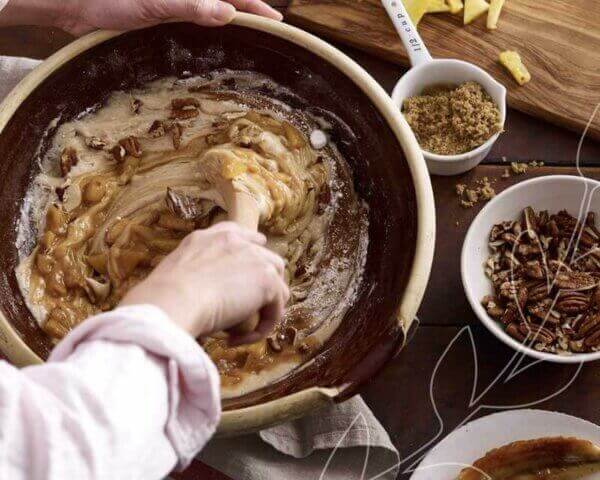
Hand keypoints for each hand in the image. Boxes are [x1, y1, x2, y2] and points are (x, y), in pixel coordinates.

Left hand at [59, 0, 282, 34]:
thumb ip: (191, 4)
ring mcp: (173, 4)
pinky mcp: (160, 15)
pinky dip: (207, 30)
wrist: (74, 4)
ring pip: (210, 12)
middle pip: (225, 2)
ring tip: (251, 38)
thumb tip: (229, 12)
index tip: (277, 22)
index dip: (255, 7)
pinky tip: (214, 43)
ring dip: (230, 22)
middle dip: (247, 13)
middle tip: (269, 33)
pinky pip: (192, 22)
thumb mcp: (155, 2)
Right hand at [120, 222, 288, 343]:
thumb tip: (197, 300)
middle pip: (267, 259)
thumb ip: (193, 278)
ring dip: (265, 309)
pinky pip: (276, 308)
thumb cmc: (162, 299)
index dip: (250, 250)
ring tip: (243, 330)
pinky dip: (263, 326)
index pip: (239, 234)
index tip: (250, 270)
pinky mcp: (267, 280)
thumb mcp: (175, 276)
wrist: (171, 301)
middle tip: (248, 311)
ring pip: (277, 285)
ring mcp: (254, 257)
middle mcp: (234, 241)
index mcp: (208, 237)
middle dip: (263, 284)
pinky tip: (239, 338)